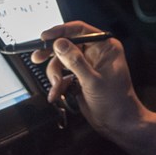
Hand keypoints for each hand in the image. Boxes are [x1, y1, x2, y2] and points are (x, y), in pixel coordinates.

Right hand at [31, 21, 155, 154]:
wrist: (118, 124)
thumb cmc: (115, 102)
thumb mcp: (93, 81)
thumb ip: (75, 61)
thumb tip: (60, 43)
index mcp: (105, 47)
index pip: (80, 30)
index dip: (61, 31)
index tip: (45, 37)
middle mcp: (96, 53)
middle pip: (68, 44)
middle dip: (52, 54)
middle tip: (37, 58)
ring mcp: (87, 65)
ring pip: (62, 61)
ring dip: (55, 74)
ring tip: (55, 87)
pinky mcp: (80, 78)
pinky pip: (63, 75)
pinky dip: (57, 84)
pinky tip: (56, 94)